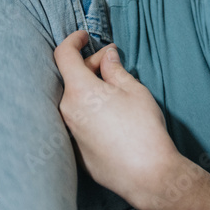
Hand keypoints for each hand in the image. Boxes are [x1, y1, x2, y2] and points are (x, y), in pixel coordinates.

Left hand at [54, 31, 182, 209]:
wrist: (145, 173)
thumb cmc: (143, 129)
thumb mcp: (134, 90)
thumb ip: (115, 69)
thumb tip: (107, 56)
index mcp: (79, 91)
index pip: (63, 55)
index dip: (73, 40)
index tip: (84, 36)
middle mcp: (66, 110)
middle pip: (70, 78)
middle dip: (89, 66)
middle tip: (114, 65)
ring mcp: (68, 131)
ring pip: (73, 100)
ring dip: (90, 89)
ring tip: (115, 92)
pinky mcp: (75, 149)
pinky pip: (77, 120)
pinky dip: (90, 110)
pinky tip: (112, 116)